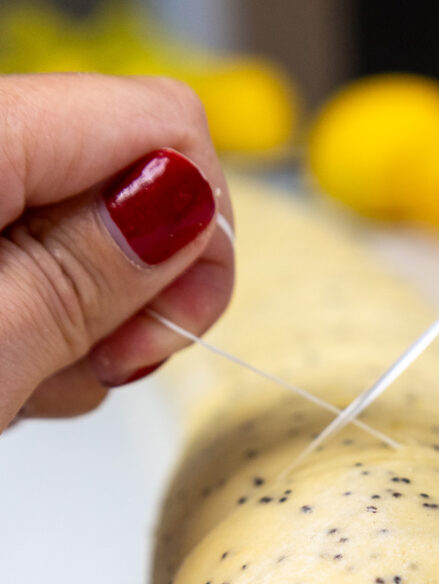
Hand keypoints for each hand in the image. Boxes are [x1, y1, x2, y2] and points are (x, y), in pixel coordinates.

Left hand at [0, 73, 233, 431]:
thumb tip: (188, 199)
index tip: (166, 326)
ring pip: (91, 238)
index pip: (165, 123)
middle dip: (145, 288)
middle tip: (107, 363)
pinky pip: (39, 266)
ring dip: (88, 330)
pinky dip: (41, 332)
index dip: (200, 229)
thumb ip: (93, 266)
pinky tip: (4, 379)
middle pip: (133, 178)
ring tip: (25, 386)